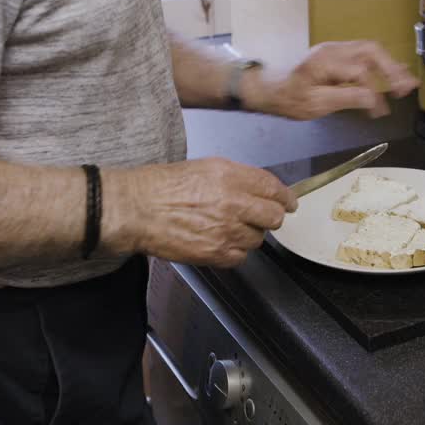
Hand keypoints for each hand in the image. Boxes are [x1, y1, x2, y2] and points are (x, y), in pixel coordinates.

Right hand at [100, 158, 297, 267]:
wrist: (136, 209)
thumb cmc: (161, 187)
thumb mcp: (204, 168)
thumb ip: (237, 178)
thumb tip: (258, 189)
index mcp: (230, 176)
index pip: (273, 188)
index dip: (285, 197)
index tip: (289, 202)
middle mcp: (233, 202)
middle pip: (274, 216)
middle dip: (271, 217)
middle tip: (262, 217)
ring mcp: (226, 231)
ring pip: (258, 239)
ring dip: (248, 234)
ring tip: (226, 228)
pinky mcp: (216, 254)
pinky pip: (240, 257)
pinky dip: (234, 252)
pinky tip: (218, 242)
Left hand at [242, 41, 419, 119]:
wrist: (267, 87)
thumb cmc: (288, 99)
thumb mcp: (315, 105)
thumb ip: (346, 99)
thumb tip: (373, 99)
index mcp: (327, 62)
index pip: (362, 74)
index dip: (375, 93)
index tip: (381, 112)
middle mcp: (333, 50)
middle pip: (371, 51)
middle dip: (392, 68)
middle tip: (407, 87)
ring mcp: (334, 50)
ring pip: (369, 49)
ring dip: (388, 64)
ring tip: (405, 80)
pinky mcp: (334, 55)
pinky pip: (361, 54)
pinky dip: (378, 63)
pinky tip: (387, 74)